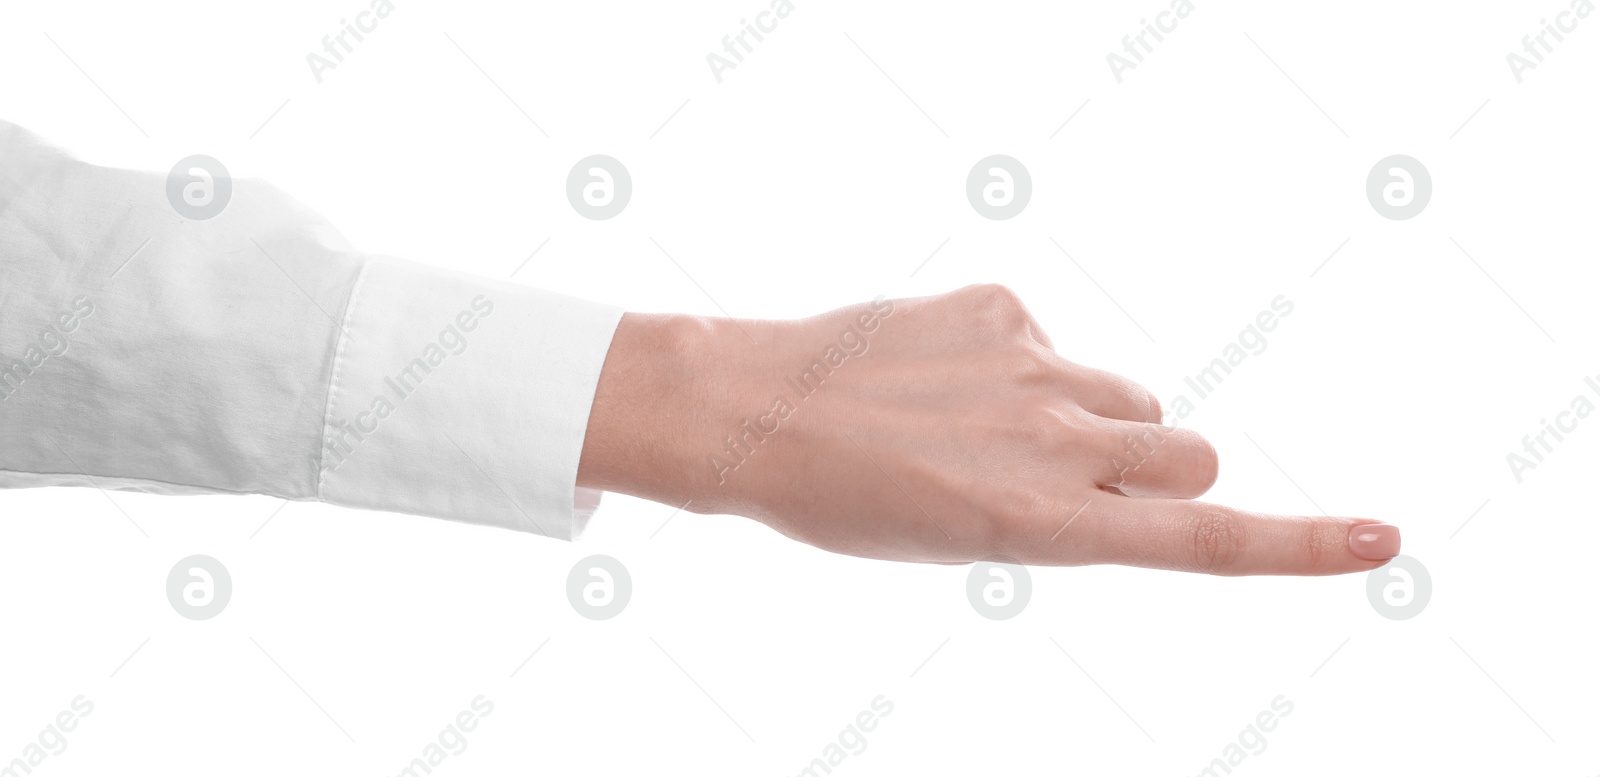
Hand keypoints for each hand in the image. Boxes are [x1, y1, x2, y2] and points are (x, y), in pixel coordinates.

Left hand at [577, 284, 1399, 574]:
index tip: (1381, 539)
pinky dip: (1024, 366)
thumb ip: (1065, 513)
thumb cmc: (851, 499)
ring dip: (1094, 419)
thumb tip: (1135, 460)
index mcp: (1037, 522)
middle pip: (1190, 452)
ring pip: (1130, 397)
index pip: (1196, 539)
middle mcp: (1052, 441)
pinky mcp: (1001, 305)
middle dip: (1165, 473)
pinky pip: (1056, 343)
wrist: (753, 413)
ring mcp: (1030, 364)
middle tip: (1087, 480)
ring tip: (994, 428)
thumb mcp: (964, 542)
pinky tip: (947, 378)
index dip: (1298, 545)